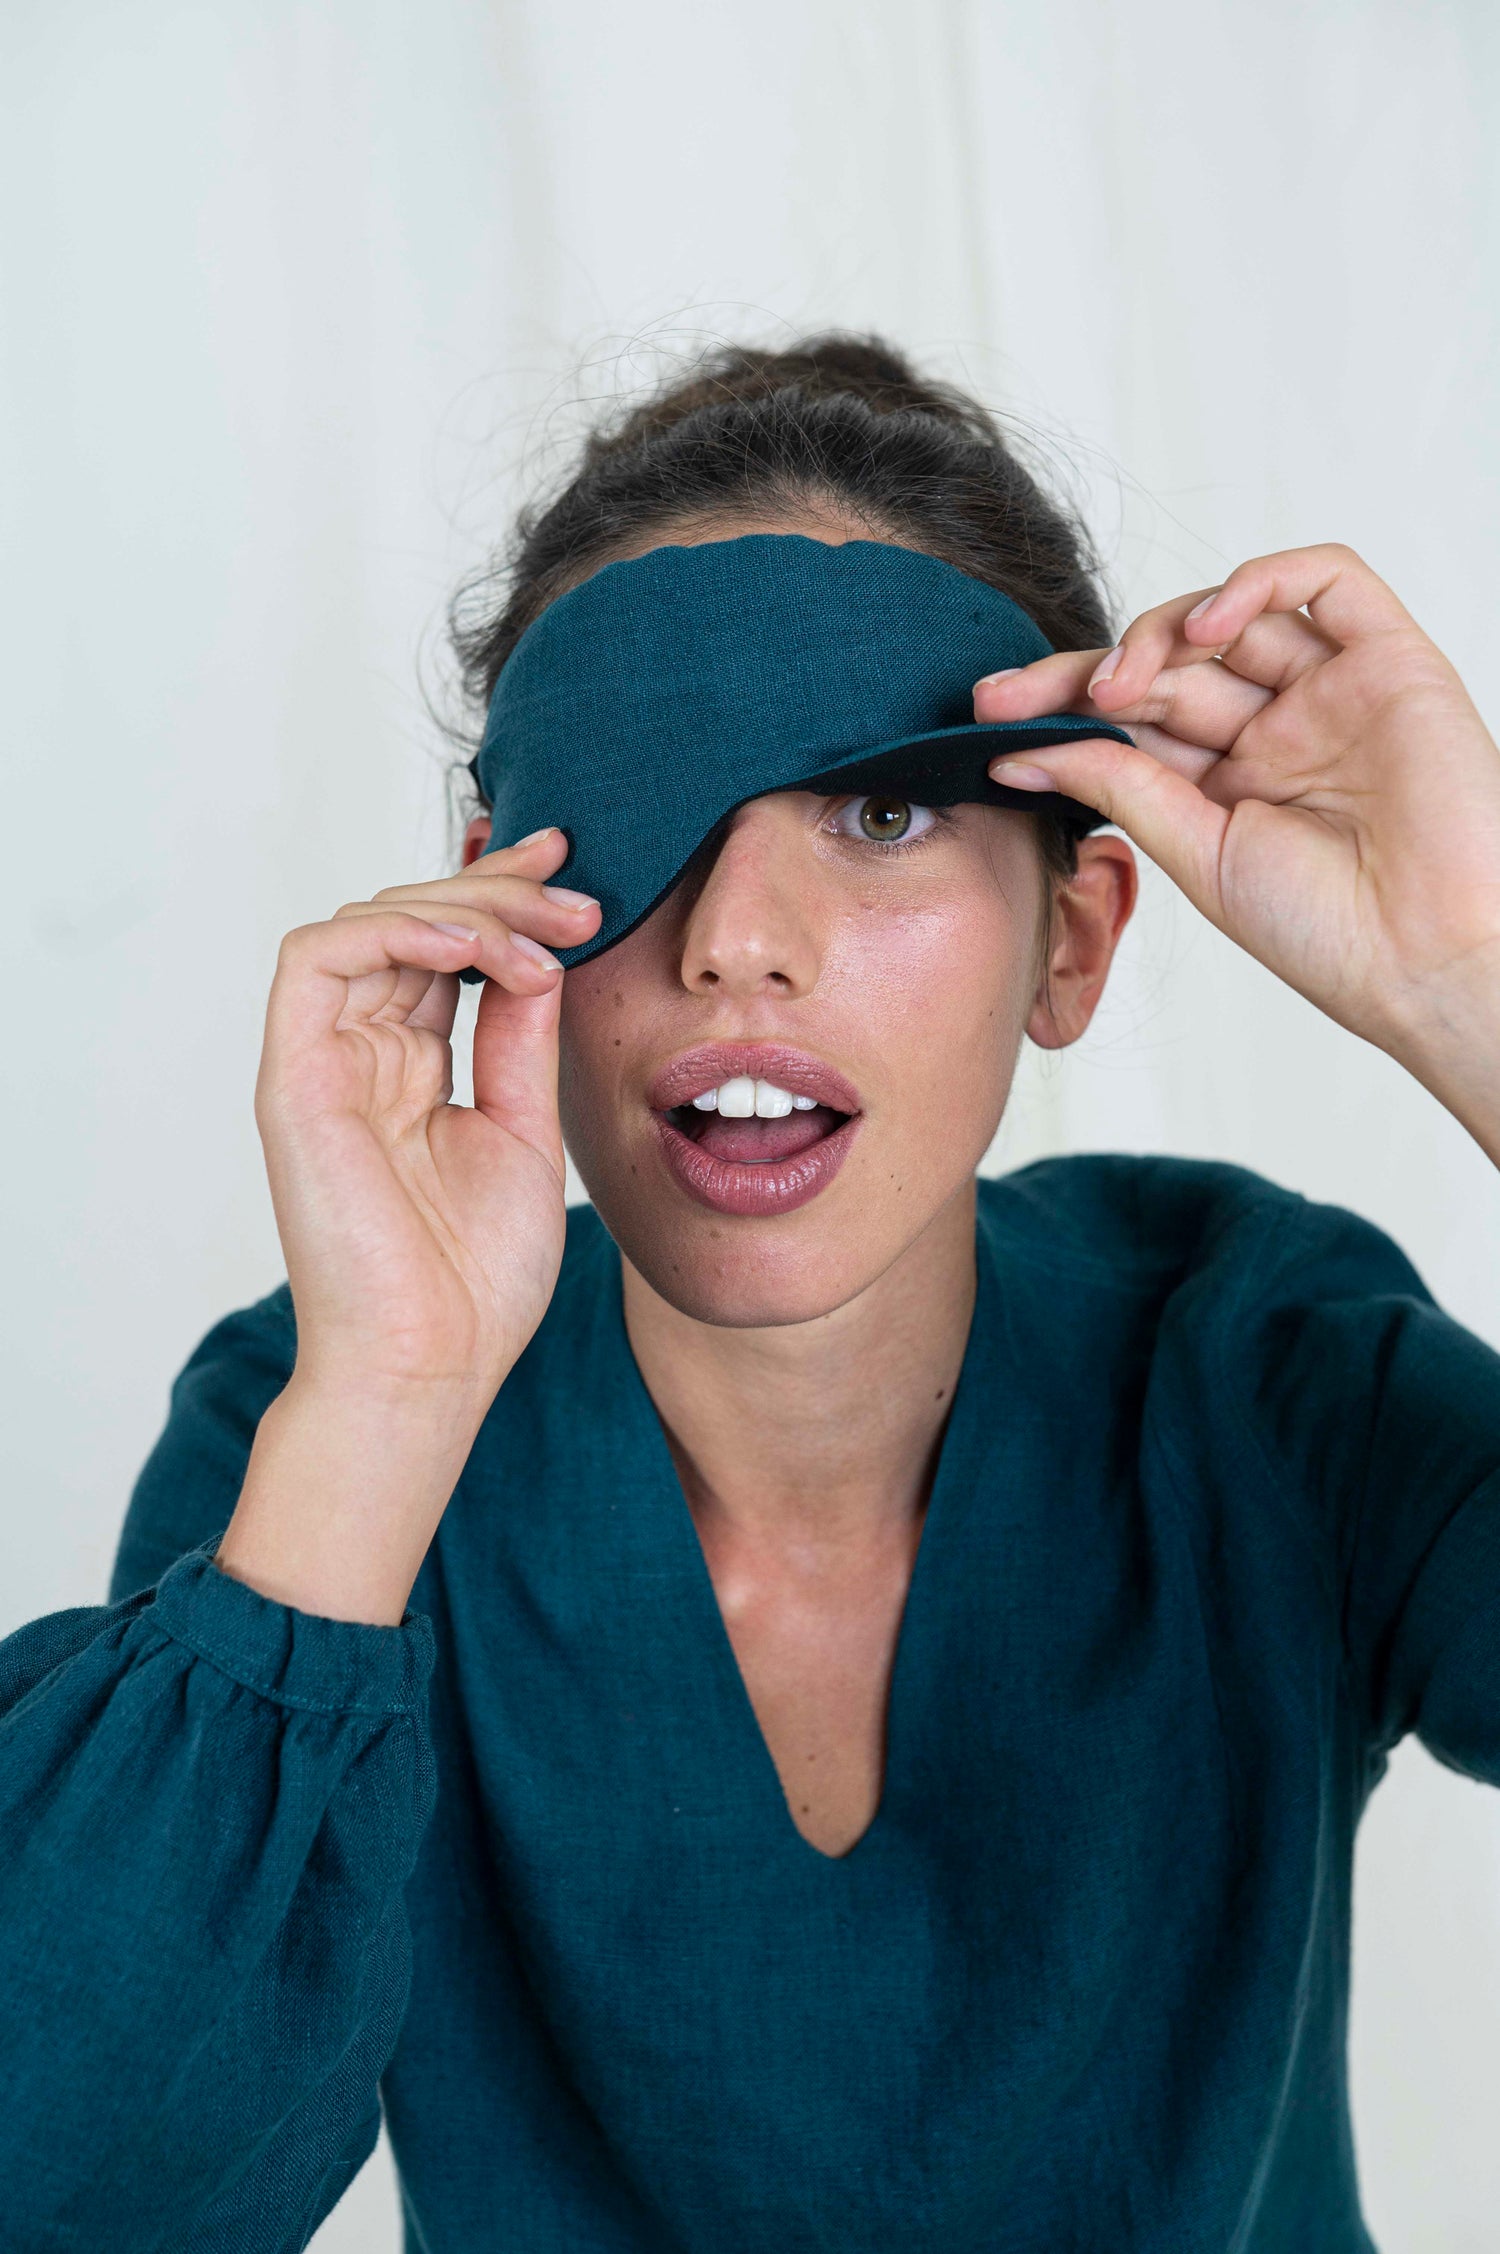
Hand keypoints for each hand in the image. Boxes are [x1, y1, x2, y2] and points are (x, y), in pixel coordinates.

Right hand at [255, 826, 600, 1406]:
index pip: (446, 949)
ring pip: (371, 925)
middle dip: (501, 895)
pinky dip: (395, 934)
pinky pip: (318, 960)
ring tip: (543, 937)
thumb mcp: (525, 1130)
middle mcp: (361, 1054)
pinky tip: (472, 952)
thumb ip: (521, 1040)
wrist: (431, 1364)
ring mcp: (323, 1063)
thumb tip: (539, 955)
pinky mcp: (292, 1078)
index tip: (571, 866)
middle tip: (579, 903)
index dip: (500, 896)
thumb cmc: (475, 1277)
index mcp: (411, 1068)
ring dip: (464, 911)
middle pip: (413, 924)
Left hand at [976, 543, 1499, 1145]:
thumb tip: (1020, 751)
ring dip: (1159, 633)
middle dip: (1083, 671)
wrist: (1430, 959)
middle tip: (1012, 696)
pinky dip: (1255, 584)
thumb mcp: (1198, 856)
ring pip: (1231, 617)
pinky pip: (1325, 581)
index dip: (1061, 707)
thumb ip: (1122, 788)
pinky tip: (1203, 629)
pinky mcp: (1390, 660)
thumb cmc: (1332, 934)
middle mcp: (1278, 730)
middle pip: (1168, 665)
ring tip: (1116, 684)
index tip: (990, 720)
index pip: (1132, 719)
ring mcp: (1332, 692)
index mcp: (1229, 784)